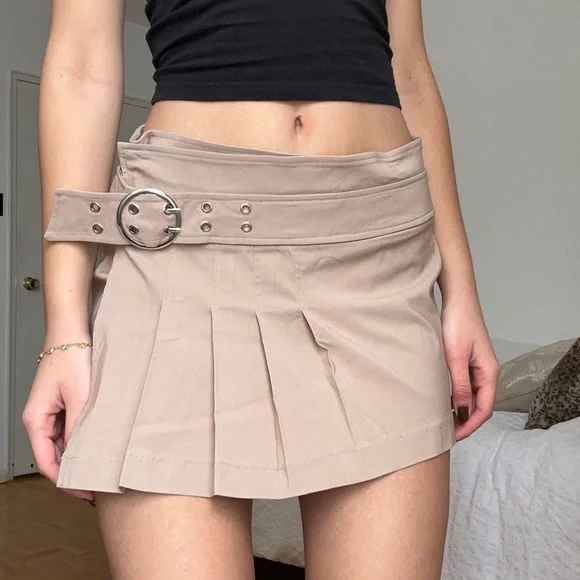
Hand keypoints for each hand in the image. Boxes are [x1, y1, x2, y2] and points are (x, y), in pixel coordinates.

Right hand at [22, 342, 93, 500]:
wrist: (71, 334)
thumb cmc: (71, 359)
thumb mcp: (79, 395)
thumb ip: (80, 426)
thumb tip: (83, 453)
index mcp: (36, 420)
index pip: (47, 463)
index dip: (66, 482)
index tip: (86, 493)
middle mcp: (39, 420)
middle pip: (54, 457)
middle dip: (73, 473)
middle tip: (97, 487)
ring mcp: (50, 413)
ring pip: (63, 445)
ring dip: (78, 458)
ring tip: (100, 471)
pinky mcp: (62, 405)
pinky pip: (69, 431)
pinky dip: (81, 442)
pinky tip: (97, 448)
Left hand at [441, 298, 499, 440]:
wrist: (457, 299)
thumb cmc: (458, 323)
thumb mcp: (456, 356)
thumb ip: (458, 385)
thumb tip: (462, 412)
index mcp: (488, 373)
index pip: (483, 409)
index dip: (470, 426)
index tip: (454, 437)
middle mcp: (485, 372)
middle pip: (478, 405)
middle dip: (463, 422)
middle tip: (444, 433)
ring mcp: (476, 367)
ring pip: (469, 396)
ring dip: (458, 410)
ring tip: (440, 421)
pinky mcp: (466, 361)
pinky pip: (462, 385)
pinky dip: (453, 396)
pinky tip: (440, 400)